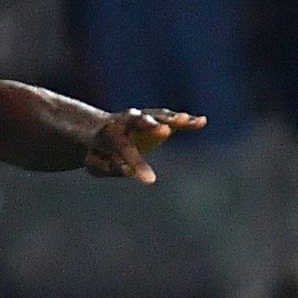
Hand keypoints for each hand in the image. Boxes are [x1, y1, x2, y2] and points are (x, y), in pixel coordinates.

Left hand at [86, 108, 205, 183]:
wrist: (99, 129)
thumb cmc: (98, 152)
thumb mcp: (95, 164)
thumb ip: (106, 167)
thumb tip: (128, 169)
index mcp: (107, 133)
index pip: (123, 148)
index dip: (136, 163)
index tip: (150, 181)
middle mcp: (124, 120)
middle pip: (137, 121)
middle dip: (150, 125)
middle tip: (165, 130)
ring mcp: (141, 116)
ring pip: (157, 116)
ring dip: (172, 119)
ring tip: (187, 120)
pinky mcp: (155, 118)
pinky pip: (171, 118)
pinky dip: (185, 121)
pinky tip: (202, 122)